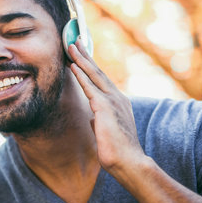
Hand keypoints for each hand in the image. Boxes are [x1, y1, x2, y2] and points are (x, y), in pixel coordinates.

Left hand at [68, 38, 144, 175]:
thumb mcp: (107, 131)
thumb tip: (92, 117)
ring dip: (81, 59)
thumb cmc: (118, 150)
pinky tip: (73, 65)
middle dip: (85, 55)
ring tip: (71, 45)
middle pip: (98, 72)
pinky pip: (89, 87)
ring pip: (94, 75)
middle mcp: (117, 97)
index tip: (82, 54)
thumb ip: (100, 120)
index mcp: (118, 102)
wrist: (129, 162)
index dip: (90, 66)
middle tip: (75, 40)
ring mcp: (112, 101)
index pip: (102, 80)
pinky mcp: (105, 107)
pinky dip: (81, 75)